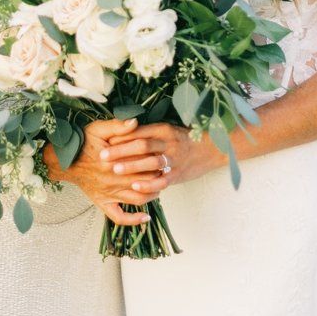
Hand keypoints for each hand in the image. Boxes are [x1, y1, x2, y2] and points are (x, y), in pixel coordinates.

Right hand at [43, 118, 169, 226]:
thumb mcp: (97, 129)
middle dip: (157, 177)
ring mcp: (108, 194)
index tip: (162, 155)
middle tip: (165, 170)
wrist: (64, 162)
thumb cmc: (82, 144)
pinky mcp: (103, 203)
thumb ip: (117, 125)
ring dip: (152, 194)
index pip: (143, 164)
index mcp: (113, 162)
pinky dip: (133, 220)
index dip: (156, 160)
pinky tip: (146, 217)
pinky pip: (119, 216)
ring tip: (159, 187)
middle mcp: (112, 181)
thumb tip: (135, 122)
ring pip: (137, 199)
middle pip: (144, 181)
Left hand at [100, 122, 225, 188]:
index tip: (103, 140)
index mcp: (163, 129)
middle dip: (120, 150)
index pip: (138, 131)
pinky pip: (162, 180)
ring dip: (132, 166)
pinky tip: (135, 186)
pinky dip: (148, 184)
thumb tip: (123, 133)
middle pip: (142, 145)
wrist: (213, 149)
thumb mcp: (168, 130)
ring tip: (115, 169)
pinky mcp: (178, 174)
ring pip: (151, 162)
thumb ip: (149, 132)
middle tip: (102, 155)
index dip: (120, 136)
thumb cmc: (185, 140)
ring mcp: (175, 159)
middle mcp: (169, 142)